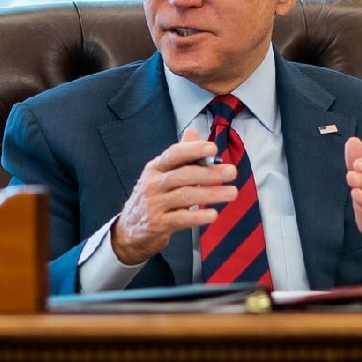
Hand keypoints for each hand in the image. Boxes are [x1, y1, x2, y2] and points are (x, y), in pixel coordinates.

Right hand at [111, 128, 237, 264]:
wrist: (129, 229)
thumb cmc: (152, 197)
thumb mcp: (161, 174)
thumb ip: (180, 154)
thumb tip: (194, 132)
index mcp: (155, 168)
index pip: (174, 154)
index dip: (193, 150)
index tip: (213, 148)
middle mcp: (153, 184)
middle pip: (184, 175)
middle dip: (210, 173)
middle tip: (231, 171)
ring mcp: (155, 205)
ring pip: (186, 196)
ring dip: (212, 194)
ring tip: (232, 192)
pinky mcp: (158, 224)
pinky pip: (181, 219)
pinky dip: (198, 216)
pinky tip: (213, 214)